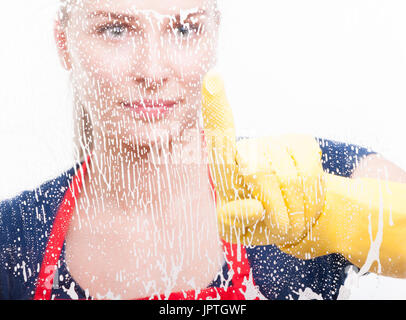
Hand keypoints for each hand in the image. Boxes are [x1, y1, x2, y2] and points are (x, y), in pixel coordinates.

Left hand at [201, 70, 324, 246]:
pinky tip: (302, 196)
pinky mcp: (302, 142)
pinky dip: (310, 195)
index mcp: (224, 168)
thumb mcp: (235, 230)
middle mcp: (247, 147)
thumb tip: (253, 207)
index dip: (215, 109)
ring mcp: (275, 142)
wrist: (292, 216)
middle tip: (275, 217)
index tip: (213, 78)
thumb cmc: (255, 221)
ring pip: (290, 177)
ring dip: (293, 206)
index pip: (219, 137)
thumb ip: (233, 221)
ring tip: (288, 209)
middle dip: (272, 205)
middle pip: (260, 172)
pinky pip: (311, 171)